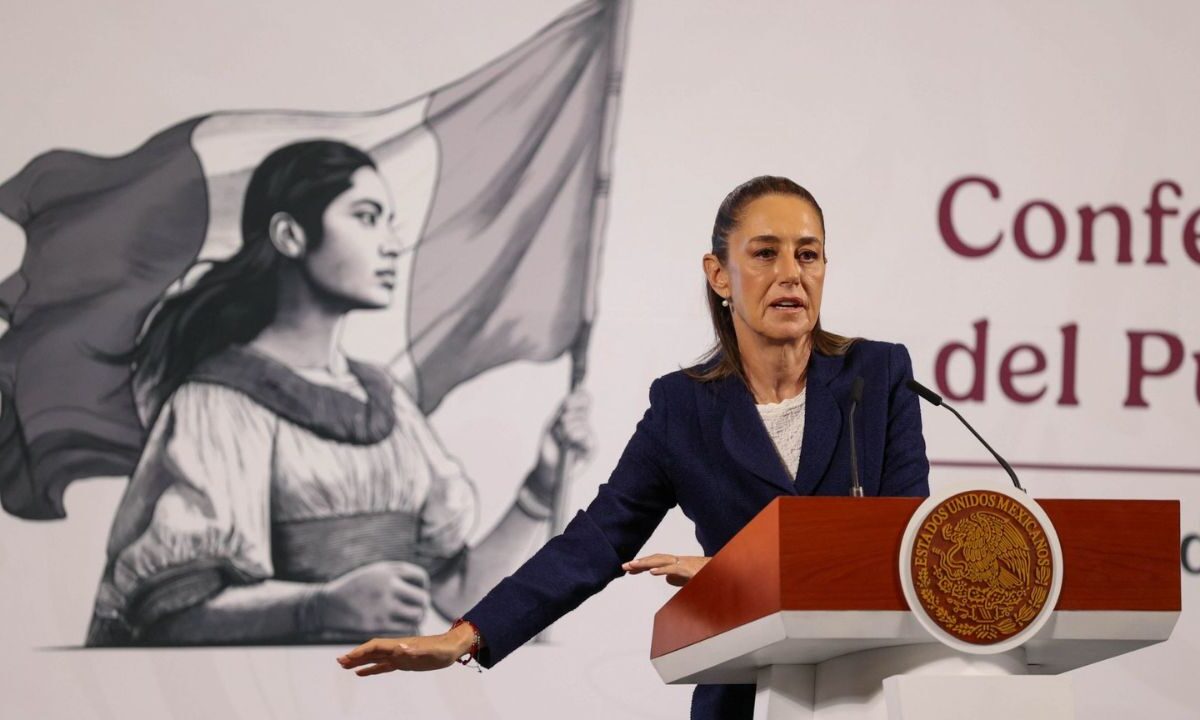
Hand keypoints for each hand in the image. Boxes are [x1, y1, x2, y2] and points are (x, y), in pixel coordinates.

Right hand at [311, 561, 430, 635]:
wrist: (329, 606)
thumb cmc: (356, 587)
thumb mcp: (375, 571)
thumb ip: (399, 574)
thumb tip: (424, 586)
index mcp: (388, 572)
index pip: (420, 577)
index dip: (422, 585)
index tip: (415, 590)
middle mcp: (388, 588)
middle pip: (422, 599)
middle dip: (421, 603)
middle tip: (416, 607)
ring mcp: (384, 608)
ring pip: (416, 616)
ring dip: (416, 617)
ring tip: (409, 616)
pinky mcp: (379, 626)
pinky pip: (405, 629)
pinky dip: (407, 629)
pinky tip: (401, 625)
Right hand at [337, 623, 475, 675]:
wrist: (452, 647)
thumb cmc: (442, 649)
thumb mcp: (430, 651)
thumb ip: (415, 650)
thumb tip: (400, 647)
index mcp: (399, 645)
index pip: (375, 646)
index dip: (361, 651)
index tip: (347, 658)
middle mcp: (396, 648)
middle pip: (371, 651)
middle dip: (355, 656)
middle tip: (338, 661)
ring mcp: (398, 655)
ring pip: (374, 658)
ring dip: (359, 661)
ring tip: (343, 666)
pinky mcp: (403, 662)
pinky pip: (382, 666)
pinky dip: (370, 669)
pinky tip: (360, 673)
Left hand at [531, 389, 594, 494]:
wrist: (548, 468)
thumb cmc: (549, 446)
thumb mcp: (552, 423)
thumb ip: (562, 410)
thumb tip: (568, 399)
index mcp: (577, 415)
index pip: (585, 398)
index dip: (578, 397)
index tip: (565, 404)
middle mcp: (586, 424)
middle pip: (584, 407)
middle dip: (568, 414)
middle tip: (560, 424)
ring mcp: (590, 436)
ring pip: (582, 422)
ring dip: (567, 429)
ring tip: (561, 439)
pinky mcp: (593, 448)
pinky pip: (586, 436)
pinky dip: (574, 438)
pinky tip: (568, 445)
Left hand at [622, 553, 709, 586]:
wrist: (730, 574)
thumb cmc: (712, 577)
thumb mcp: (692, 580)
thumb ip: (679, 579)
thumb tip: (667, 578)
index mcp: (680, 564)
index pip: (657, 562)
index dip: (643, 565)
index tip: (629, 569)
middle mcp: (681, 561)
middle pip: (656, 559)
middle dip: (640, 563)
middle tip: (623, 566)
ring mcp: (686, 564)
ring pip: (663, 561)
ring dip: (646, 563)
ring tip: (632, 566)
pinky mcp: (692, 570)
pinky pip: (676, 568)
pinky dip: (663, 569)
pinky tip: (652, 572)